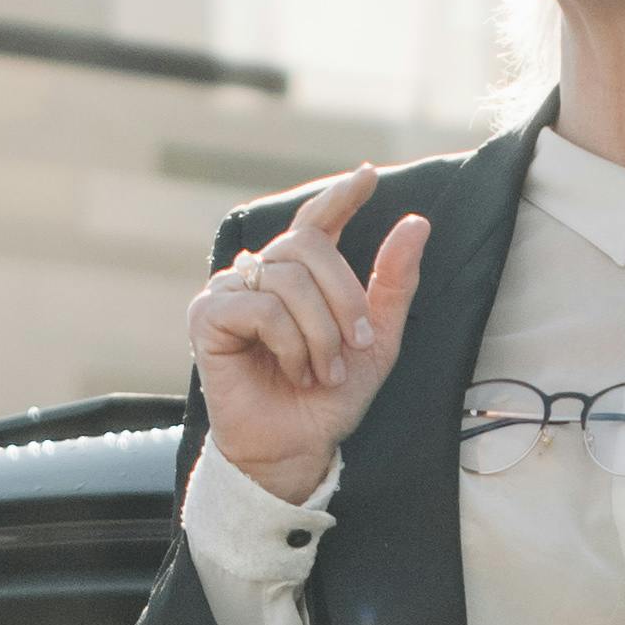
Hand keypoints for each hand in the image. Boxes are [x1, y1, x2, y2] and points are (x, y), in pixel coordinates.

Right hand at [184, 165, 432, 501]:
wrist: (297, 448)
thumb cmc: (328, 399)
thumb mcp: (376, 341)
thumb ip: (393, 284)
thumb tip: (417, 224)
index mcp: (299, 276)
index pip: (316, 221)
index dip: (340, 196)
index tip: (369, 176)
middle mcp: (261, 274)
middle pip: (308, 246)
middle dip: (344, 297)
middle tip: (358, 343)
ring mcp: (229, 291)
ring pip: (288, 279)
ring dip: (320, 333)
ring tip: (323, 372)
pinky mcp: (207, 316)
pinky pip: (261, 307)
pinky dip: (289, 343)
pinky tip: (293, 371)